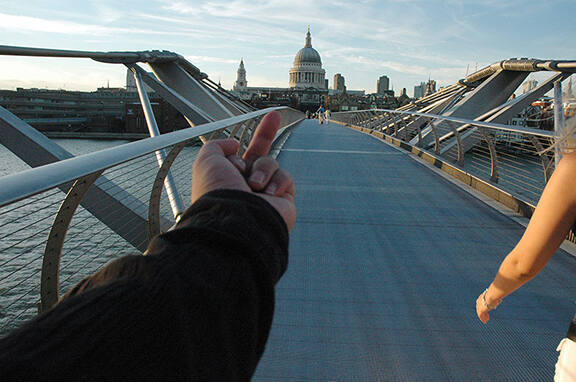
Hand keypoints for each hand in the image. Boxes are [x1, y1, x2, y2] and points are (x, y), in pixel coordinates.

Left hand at [191, 111, 295, 229]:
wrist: (237, 219)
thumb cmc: (219, 193)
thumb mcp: (207, 161)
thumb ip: (217, 145)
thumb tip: (235, 145)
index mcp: (227, 178)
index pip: (236, 155)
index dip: (235, 145)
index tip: (236, 141)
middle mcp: (246, 186)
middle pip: (259, 153)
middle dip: (266, 133)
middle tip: (274, 115)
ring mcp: (266, 193)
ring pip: (270, 163)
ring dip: (262, 170)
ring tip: (254, 186)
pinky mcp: (283, 201)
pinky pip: (285, 177)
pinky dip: (277, 182)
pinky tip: (269, 195)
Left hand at [476, 289, 500, 323]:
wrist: (492, 296)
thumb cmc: (495, 294)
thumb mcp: (495, 296)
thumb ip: (496, 298)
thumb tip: (500, 299)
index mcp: (482, 296)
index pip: (480, 302)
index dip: (483, 306)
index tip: (486, 308)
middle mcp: (479, 301)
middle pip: (479, 308)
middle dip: (482, 312)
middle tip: (486, 315)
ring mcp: (479, 306)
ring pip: (479, 313)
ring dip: (483, 316)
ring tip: (486, 320)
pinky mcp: (480, 310)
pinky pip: (480, 316)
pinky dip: (483, 319)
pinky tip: (485, 322)